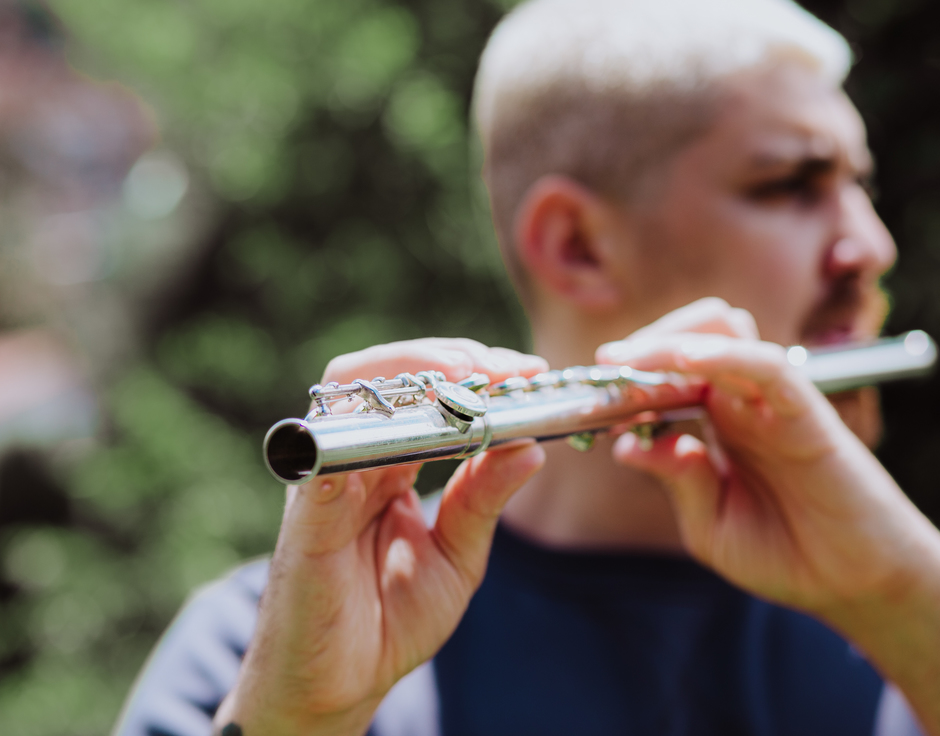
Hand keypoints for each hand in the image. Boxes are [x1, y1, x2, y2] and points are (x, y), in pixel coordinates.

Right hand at [214, 340, 547, 735]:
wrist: (341, 685)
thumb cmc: (393, 619)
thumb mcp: (458, 555)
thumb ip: (482, 499)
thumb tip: (531, 447)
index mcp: (388, 463)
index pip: (419, 389)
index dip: (469, 369)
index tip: (525, 370)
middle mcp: (352, 460)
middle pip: (383, 374)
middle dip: (445, 359)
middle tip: (503, 368)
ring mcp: (324, 482)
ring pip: (350, 394)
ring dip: (413, 376)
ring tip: (470, 381)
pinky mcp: (305, 520)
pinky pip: (323, 462)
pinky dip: (367, 432)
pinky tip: (417, 423)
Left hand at [598, 299, 939, 735]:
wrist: (857, 587)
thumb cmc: (789, 555)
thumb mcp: (711, 527)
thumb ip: (677, 481)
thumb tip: (628, 444)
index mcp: (718, 424)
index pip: (667, 375)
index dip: (624, 378)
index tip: (584, 389)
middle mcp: (743, 401)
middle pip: (690, 336)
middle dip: (642, 347)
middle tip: (603, 370)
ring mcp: (773, 401)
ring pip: (724, 330)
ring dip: (671, 340)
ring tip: (629, 365)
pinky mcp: (806, 410)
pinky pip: (765, 364)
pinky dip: (723, 354)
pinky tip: (684, 363)